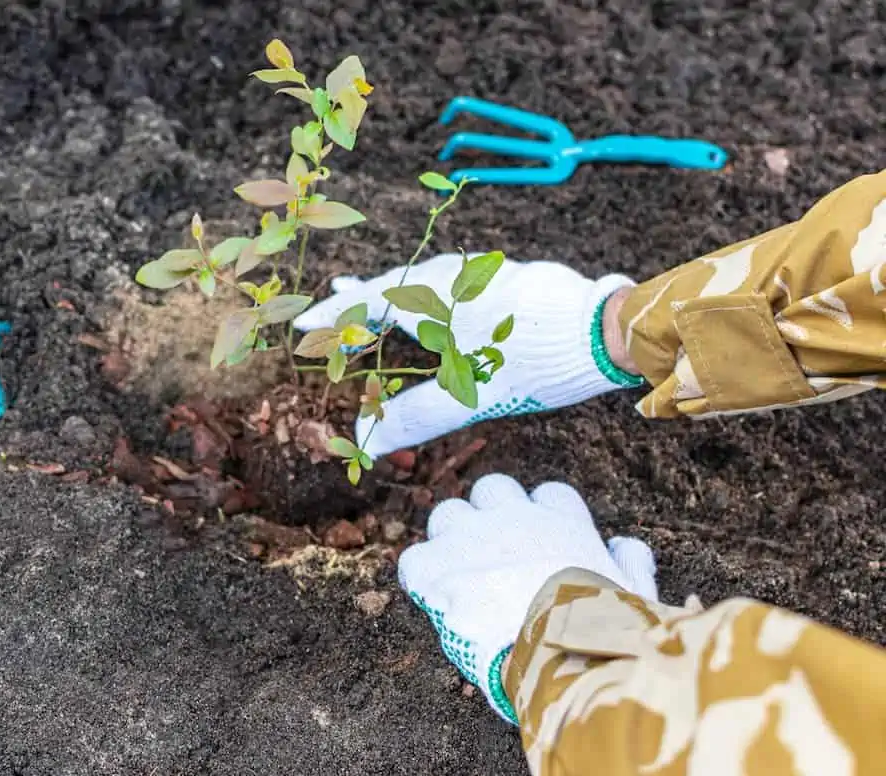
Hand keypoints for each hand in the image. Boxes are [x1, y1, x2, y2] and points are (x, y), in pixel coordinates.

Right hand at [293, 254, 641, 458]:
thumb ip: (415, 418)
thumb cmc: (535, 364)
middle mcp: (456, 278)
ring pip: (428, 276)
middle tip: (334, 298)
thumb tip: (365, 444)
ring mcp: (486, 273)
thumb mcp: (470, 397)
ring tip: (379, 295)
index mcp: (435, 301)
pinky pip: (456, 278)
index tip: (303, 322)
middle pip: (394, 283)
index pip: (368, 305)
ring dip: (398, 287)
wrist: (606, 331)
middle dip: (362, 296)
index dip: (334, 317)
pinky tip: (444, 297)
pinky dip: (433, 288)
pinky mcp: (514, 276)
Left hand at [398, 474, 656, 723]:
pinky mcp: (437, 567)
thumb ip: (631, 561)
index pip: (549, 495)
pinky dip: (420, 578)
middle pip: (492, 489)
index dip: (543, 517)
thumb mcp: (634, 591)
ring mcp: (470, 536)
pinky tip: (430, 600)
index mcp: (562, 520)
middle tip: (492, 555)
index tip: (541, 544)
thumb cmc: (601, 626)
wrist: (557, 650)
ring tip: (458, 577)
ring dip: (450, 540)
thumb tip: (624, 545)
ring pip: (448, 514)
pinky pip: (414, 559)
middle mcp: (513, 516)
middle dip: (490, 516)